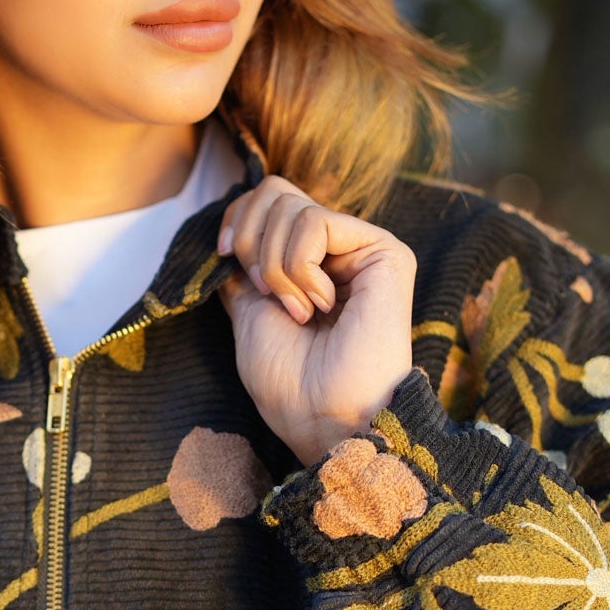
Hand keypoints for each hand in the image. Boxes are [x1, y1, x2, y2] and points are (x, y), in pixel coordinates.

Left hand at [216, 174, 415, 465]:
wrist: (324, 418)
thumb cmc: (289, 384)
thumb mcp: (249, 313)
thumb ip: (243, 270)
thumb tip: (228, 233)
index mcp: (310, 263)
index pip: (267, 201)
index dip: (236, 220)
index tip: (225, 256)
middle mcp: (339, 250)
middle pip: (275, 191)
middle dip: (252, 242)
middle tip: (268, 295)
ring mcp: (363, 249)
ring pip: (290, 206)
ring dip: (275, 266)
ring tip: (299, 311)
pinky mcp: (385, 252)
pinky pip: (314, 224)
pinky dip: (299, 269)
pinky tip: (320, 305)